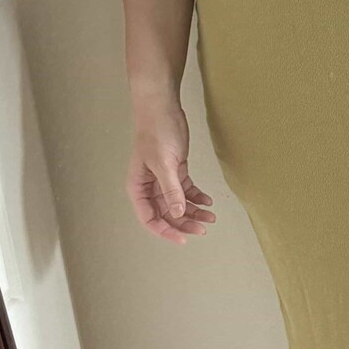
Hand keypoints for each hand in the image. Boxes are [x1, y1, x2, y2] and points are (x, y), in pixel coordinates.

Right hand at [126, 100, 216, 244]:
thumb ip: (171, 190)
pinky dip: (197, 197)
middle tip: (202, 228)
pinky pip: (186, 190)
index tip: (183, 238)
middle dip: (184, 223)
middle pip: (166, 214)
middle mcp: (149, 187)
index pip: (150, 218)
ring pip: (178, 204)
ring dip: (194, 211)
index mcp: (138, 187)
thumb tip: (178, 213)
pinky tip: (208, 200)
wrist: (162, 109)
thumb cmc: (155, 133)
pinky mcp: (176, 170)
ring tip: (211, 216)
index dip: (166, 231)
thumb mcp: (164, 164)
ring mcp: (163, 179)